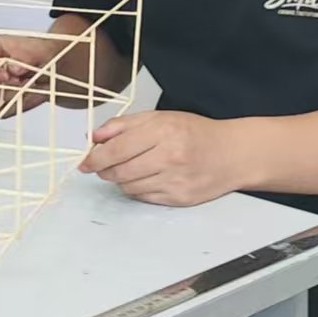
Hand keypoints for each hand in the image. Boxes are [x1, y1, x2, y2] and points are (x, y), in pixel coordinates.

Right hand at [0, 32, 72, 115]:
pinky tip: (26, 95)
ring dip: (11, 96)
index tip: (6, 76)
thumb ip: (23, 58)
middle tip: (19, 84)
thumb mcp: (36, 50)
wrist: (50, 67)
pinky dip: (15, 106)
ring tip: (28, 86)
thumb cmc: (39, 53)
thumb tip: (13, 69)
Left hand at [80, 111, 248, 207]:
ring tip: (129, 169)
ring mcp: (175, 180)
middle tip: (102, 167)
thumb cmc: (197, 133)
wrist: (232, 154)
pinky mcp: (179, 198)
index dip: (95, 158)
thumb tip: (95, 137)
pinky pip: (144, 198)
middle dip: (105, 171)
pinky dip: (138, 190)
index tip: (85, 162)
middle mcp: (169, 156)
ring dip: (121, 180)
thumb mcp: (161, 117)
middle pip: (119, 171)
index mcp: (163, 131)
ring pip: (129, 187)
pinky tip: (146, 179)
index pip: (116, 149)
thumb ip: (125, 125)